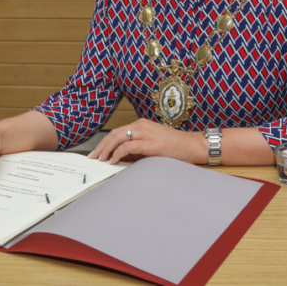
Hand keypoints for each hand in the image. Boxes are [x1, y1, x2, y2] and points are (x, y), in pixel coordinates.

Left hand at [87, 119, 204, 164]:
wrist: (194, 146)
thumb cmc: (176, 147)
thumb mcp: (152, 145)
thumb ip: (137, 149)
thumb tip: (120, 158)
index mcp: (142, 124)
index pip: (117, 132)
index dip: (105, 142)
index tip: (96, 153)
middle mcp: (142, 125)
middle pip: (114, 134)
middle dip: (101, 146)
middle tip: (93, 157)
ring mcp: (145, 133)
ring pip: (117, 138)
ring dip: (106, 150)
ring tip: (100, 160)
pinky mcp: (150, 143)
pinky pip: (127, 147)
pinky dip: (117, 154)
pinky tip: (113, 161)